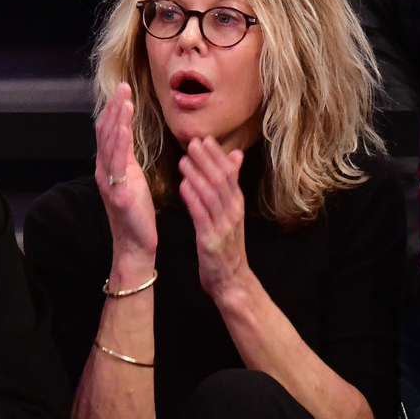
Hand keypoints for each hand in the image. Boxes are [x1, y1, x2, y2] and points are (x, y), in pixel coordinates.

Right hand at [96, 83, 158, 284]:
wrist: (135, 245)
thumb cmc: (138, 215)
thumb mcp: (134, 181)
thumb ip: (128, 159)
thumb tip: (128, 136)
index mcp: (110, 167)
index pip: (108, 132)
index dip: (114, 111)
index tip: (124, 91)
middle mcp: (104, 171)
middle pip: (105, 132)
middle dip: (114, 107)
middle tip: (123, 86)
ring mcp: (108, 181)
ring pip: (108, 143)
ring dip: (116, 118)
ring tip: (124, 98)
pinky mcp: (117, 192)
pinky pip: (116, 161)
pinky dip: (118, 140)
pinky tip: (124, 125)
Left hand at [178, 137, 248, 300]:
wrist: (231, 280)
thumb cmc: (226, 245)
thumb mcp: (231, 212)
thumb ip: (230, 184)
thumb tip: (235, 155)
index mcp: (237, 203)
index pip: (229, 173)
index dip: (216, 155)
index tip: (203, 138)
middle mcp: (233, 212)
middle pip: (221, 180)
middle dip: (207, 160)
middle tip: (192, 143)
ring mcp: (223, 226)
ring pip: (212, 195)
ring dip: (198, 176)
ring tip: (184, 160)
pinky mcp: (211, 241)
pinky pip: (202, 216)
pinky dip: (193, 199)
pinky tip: (183, 186)